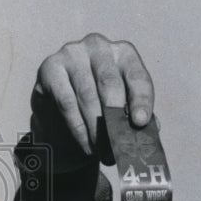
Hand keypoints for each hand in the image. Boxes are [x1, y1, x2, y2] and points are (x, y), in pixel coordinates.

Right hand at [31, 33, 154, 162]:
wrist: (66, 108)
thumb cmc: (103, 106)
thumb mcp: (124, 108)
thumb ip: (137, 115)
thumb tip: (151, 130)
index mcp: (124, 54)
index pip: (137, 76)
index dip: (141, 100)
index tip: (140, 122)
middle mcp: (98, 47)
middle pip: (110, 84)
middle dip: (115, 119)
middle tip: (119, 146)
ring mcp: (72, 54)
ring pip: (87, 95)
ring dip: (96, 130)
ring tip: (104, 153)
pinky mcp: (50, 68)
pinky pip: (66, 102)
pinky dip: (78, 128)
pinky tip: (87, 146)